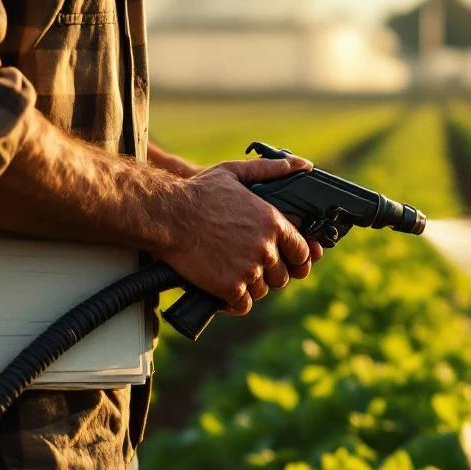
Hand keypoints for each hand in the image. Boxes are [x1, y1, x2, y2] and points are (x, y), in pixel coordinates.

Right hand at [157, 154, 318, 314]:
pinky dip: (235, 302)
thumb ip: (271, 169)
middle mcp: (265, 248)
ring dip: (251, 287)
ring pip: (263, 291)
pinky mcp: (230, 287)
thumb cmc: (198, 193)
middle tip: (252, 267)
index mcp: (272, 222)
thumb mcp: (236, 172)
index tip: (288, 261)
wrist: (167, 216)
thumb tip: (303, 164)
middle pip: (283, 275)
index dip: (296, 258)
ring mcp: (249, 269)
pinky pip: (243, 305)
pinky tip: (226, 292)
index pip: (302, 251)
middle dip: (270, 274)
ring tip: (235, 275)